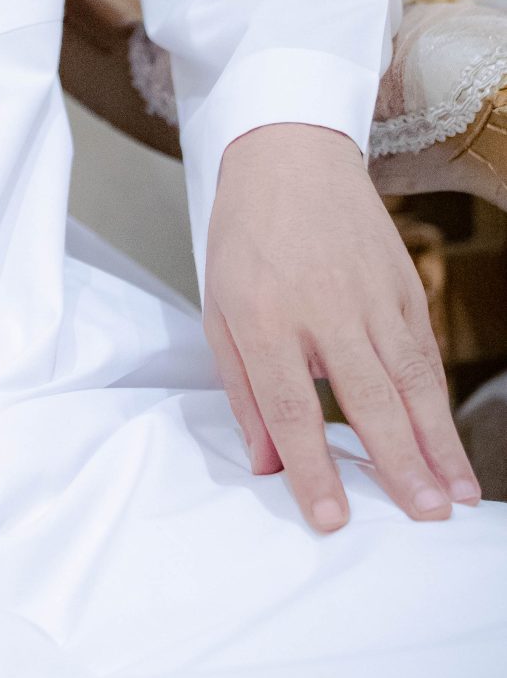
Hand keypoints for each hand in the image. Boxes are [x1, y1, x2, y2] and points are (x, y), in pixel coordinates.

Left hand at [203, 122, 481, 533]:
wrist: (289, 157)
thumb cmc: (245, 241)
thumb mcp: (219, 310)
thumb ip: (243, 390)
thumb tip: (266, 465)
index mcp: (264, 317)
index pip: (292, 406)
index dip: (314, 468)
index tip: (332, 519)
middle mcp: (324, 308)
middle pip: (367, 397)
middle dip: (399, 462)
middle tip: (426, 516)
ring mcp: (371, 295)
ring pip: (411, 379)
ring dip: (437, 442)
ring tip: (457, 497)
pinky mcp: (404, 284)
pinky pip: (424, 353)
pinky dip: (440, 402)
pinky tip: (450, 444)